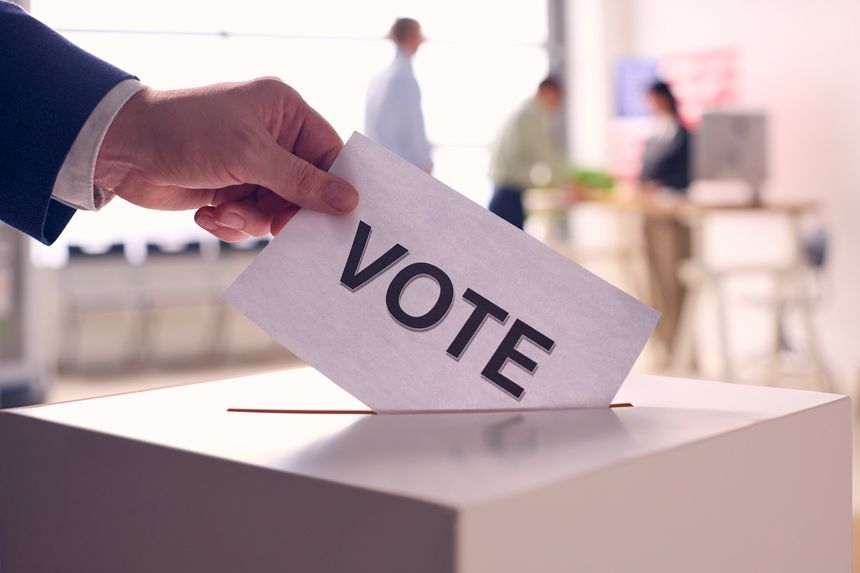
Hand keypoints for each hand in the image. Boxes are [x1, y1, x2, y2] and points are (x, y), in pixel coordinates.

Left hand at [94, 78, 358, 241]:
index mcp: (284, 112)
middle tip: (272, 225)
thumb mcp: (250, 156)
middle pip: (305, 190)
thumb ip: (302, 182)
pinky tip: (208, 213)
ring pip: (276, 210)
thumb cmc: (185, 132)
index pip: (329, 154)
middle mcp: (273, 138)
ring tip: (223, 212)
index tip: (335, 218)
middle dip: (283, 211)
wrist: (119, 149)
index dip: (333, 187)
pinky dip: (231, 223)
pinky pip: (250, 220)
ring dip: (250, 220)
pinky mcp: (230, 190)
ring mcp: (251, 166)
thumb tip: (349, 200)